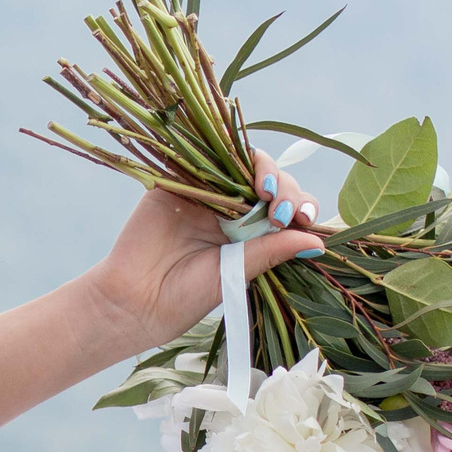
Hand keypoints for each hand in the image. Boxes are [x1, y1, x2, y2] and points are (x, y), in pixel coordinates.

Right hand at [77, 148, 325, 357]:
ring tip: (266, 189)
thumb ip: (270, 252)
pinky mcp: (176, 181)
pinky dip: (221, 150)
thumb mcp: (234, 274)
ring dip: (262, 170)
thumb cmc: (183, 297)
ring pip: (242, 164)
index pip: (285, 209)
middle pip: (270, 182)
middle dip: (286, 190)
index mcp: (251, 234)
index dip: (300, 207)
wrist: (132, 301)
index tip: (304, 220)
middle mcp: (231, 209)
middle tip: (282, 212)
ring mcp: (204, 193)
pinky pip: (201, 156)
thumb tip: (318, 241)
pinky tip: (239, 162)